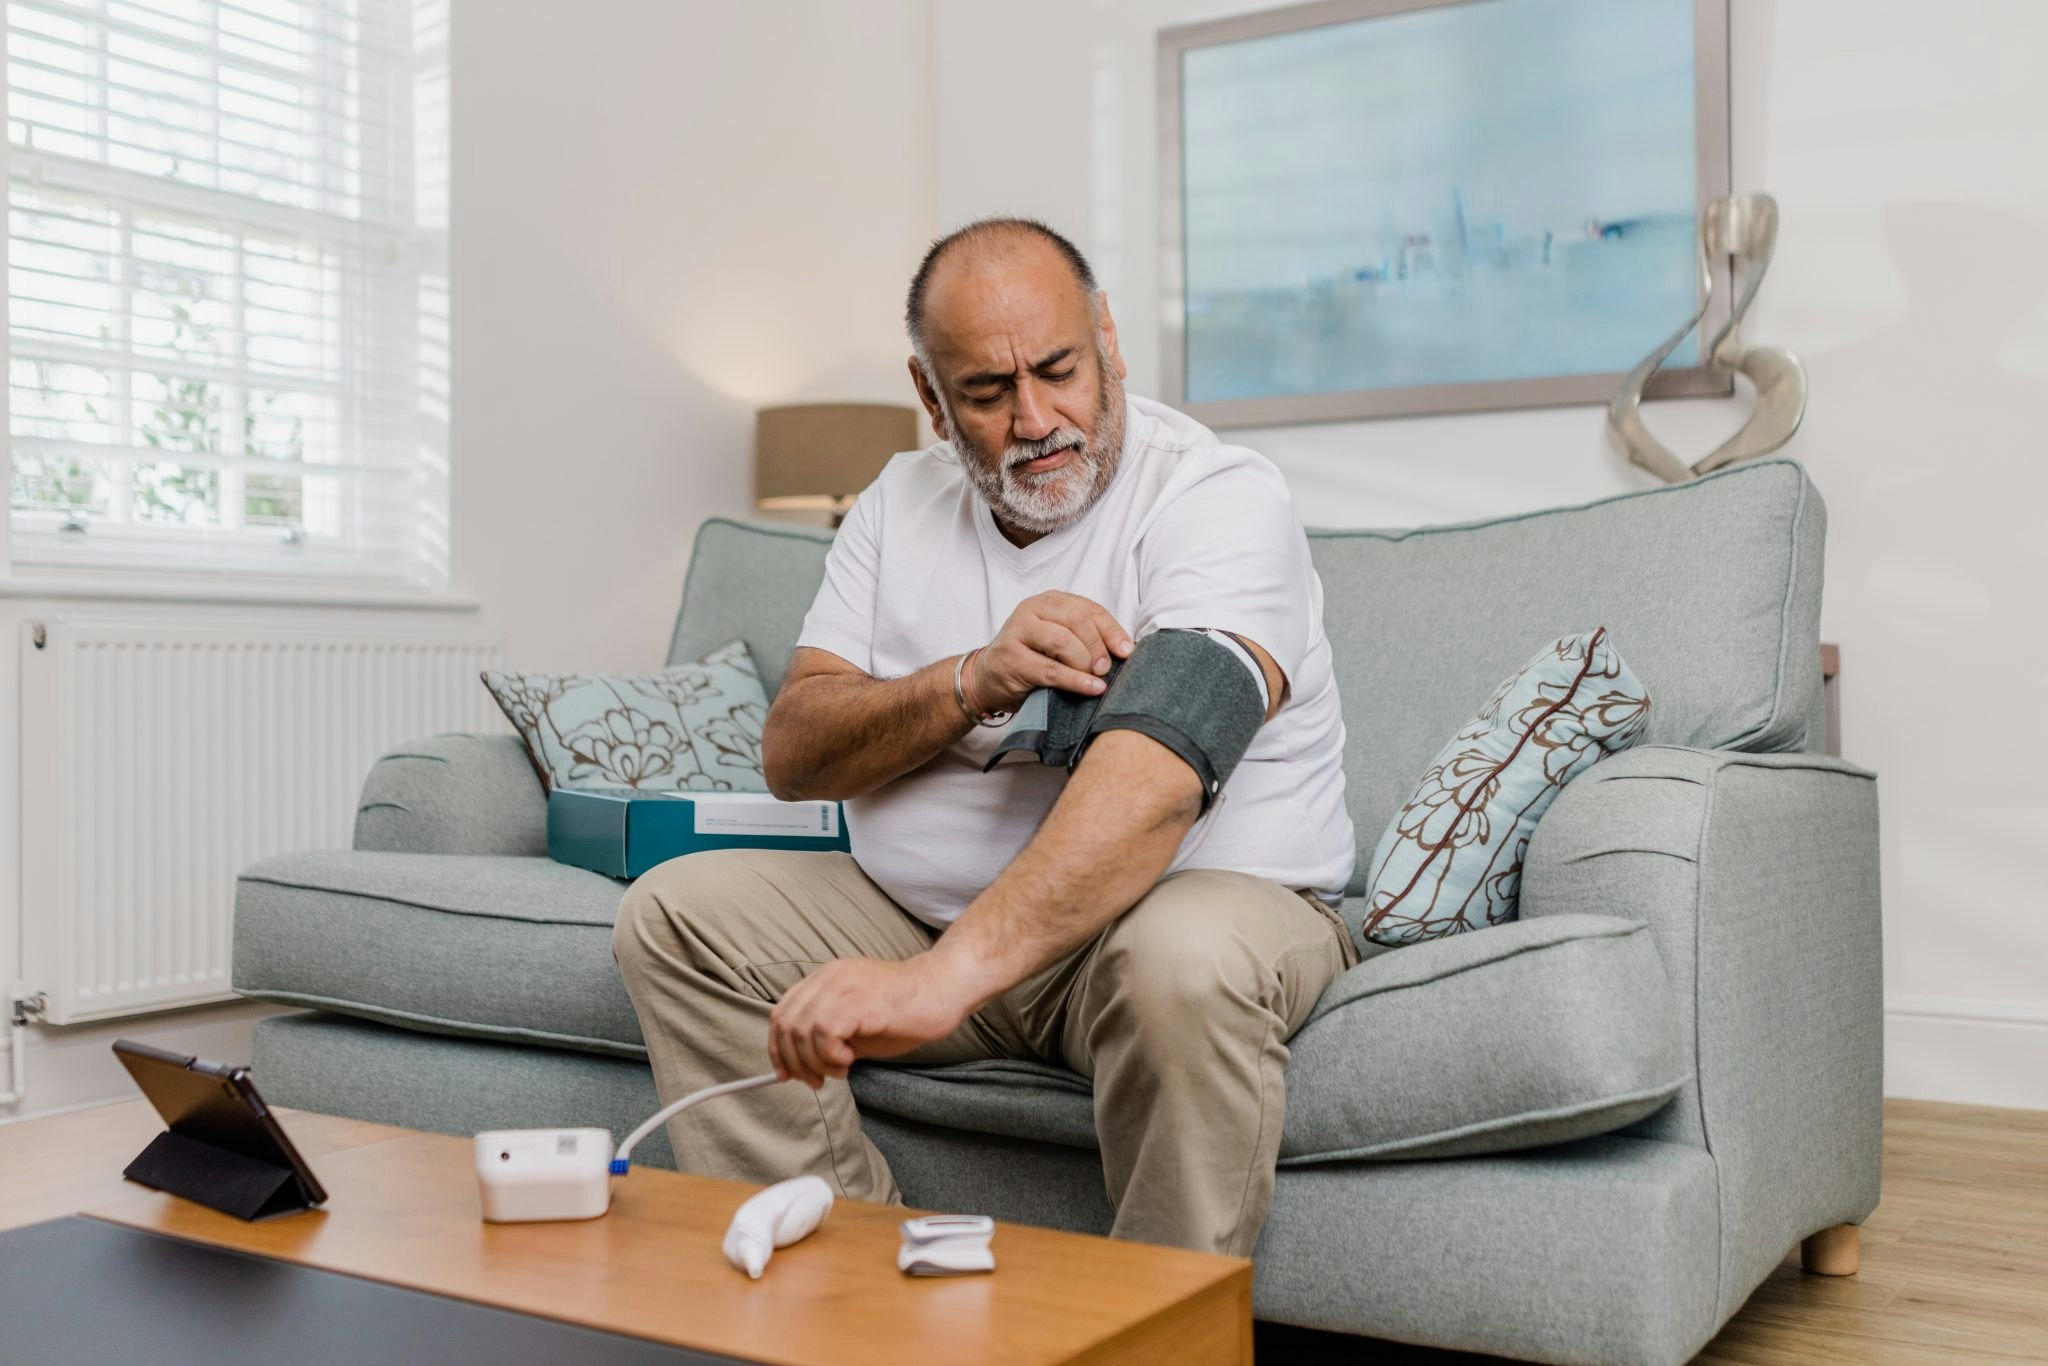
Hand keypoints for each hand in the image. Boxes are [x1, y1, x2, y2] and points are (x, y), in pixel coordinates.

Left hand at [768, 956, 975, 1088]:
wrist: (944, 989)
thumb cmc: (906, 1010)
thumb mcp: (857, 1024)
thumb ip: (828, 1036)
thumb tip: (801, 1064)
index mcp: (826, 979)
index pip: (782, 1012)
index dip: (778, 1048)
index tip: (787, 1074)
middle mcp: (829, 977)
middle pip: (786, 1023)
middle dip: (795, 1061)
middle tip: (818, 1080)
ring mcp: (842, 986)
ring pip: (801, 1030)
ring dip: (815, 1061)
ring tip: (840, 1069)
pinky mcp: (858, 1000)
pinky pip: (823, 1032)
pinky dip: (829, 1054)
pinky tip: (850, 1059)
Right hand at [971, 591, 1134, 713]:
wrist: (988, 678)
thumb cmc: (1031, 658)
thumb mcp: (1058, 640)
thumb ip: (1086, 637)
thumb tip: (1125, 650)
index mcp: (1049, 601)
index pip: (1089, 609)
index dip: (1112, 630)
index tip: (1127, 651)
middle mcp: (1031, 610)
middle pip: (1077, 620)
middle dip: (1098, 646)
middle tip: (1106, 668)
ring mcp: (1018, 633)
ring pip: (1063, 642)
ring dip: (1085, 663)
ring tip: (1095, 678)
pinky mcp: (1012, 660)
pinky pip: (1051, 670)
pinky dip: (1076, 681)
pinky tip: (1091, 688)